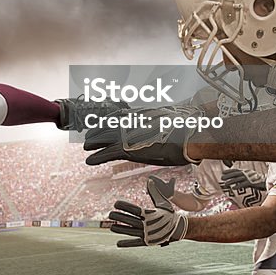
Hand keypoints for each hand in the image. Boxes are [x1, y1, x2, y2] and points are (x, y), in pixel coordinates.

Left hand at [83, 106, 200, 165]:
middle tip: (89, 136)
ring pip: (104, 138)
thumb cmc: (184, 128)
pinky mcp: (129, 148)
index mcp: (139, 114)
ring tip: (86, 147)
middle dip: (97, 132)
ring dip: (94, 143)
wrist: (190, 133)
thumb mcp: (168, 120)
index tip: (102, 124)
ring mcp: (129, 134)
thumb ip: (157, 121)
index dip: (108, 122)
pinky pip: (108, 153)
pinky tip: (90, 160)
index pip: (118, 117)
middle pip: (108, 126)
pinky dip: (97, 157)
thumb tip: (159, 122)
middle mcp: (130, 122)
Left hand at [109, 177, 188, 246]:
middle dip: (119, 217)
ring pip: (131, 231)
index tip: (116, 203)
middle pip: (130, 220)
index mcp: (151, 214)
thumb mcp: (163, 202)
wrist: (178, 228)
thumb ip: (155, 192)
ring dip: (120, 229)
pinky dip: (127, 243)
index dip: (124, 206)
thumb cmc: (168, 214)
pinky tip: (118, 244)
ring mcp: (148, 234)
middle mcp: (148, 224)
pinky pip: (136, 243)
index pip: (134, 210)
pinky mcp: (148, 242)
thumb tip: (150, 180)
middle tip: (110, 214)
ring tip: (111, 227)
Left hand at [220, 167, 266, 191]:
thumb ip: (244, 177)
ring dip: (231, 181)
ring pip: (238, 179)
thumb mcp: (251, 176)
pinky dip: (238, 186)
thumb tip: (237, 178)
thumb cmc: (259, 180)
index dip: (229, 171)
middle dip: (228, 175)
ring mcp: (249, 178)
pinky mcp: (252, 183)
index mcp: (246, 172)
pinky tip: (233, 188)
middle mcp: (247, 174)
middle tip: (221, 178)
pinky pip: (244, 184)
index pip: (236, 170)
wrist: (268, 182)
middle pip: (236, 174)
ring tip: (225, 184)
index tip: (223, 172)